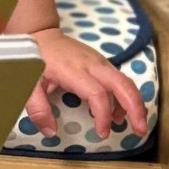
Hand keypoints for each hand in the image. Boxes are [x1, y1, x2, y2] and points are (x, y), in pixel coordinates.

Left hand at [23, 28, 148, 140]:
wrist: (41, 35)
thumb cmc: (35, 60)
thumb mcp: (28, 84)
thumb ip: (38, 108)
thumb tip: (51, 132)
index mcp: (74, 70)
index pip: (97, 94)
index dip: (103, 115)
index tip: (102, 133)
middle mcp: (93, 64)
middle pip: (123, 85)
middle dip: (135, 108)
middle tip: (140, 130)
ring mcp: (100, 62)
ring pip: (126, 82)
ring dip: (134, 103)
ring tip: (134, 125)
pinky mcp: (102, 64)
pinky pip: (120, 80)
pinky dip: (125, 97)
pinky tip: (119, 113)